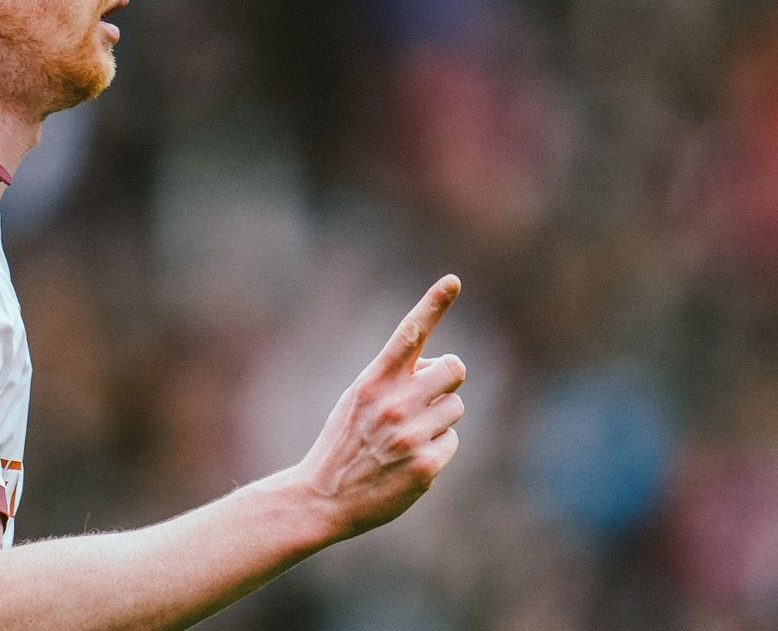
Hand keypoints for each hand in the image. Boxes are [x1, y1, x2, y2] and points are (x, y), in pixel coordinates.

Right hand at [291, 275, 466, 539]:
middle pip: (454, 369)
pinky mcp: (426, 465)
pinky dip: (436, 451)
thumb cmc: (343, 444)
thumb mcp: (356, 400)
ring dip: (439, 419)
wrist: (322, 497)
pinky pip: (451, 442)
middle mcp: (393, 402)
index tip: (454, 280)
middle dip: (446, 380)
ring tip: (406, 438)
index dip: (434, 303)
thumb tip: (443, 368)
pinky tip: (407, 463)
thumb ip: (394, 380)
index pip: (409, 333)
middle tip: (426, 397)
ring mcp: (411, 434)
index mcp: (373, 381)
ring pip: (455, 408)